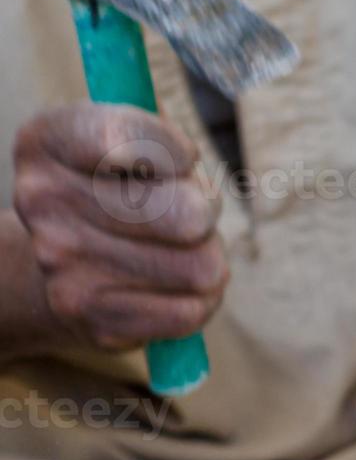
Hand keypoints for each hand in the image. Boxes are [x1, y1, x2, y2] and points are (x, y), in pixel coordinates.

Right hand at [10, 103, 225, 351]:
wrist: (66, 268)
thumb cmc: (119, 192)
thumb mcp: (128, 142)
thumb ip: (160, 138)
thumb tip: (189, 167)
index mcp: (45, 144)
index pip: (128, 138)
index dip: (178, 153)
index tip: (178, 161)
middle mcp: (44, 203)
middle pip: (191, 214)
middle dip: (206, 211)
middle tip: (189, 213)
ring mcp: (64, 267)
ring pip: (202, 267)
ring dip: (208, 258)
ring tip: (178, 250)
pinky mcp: (94, 321)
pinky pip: (192, 311)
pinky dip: (201, 300)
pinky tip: (172, 287)